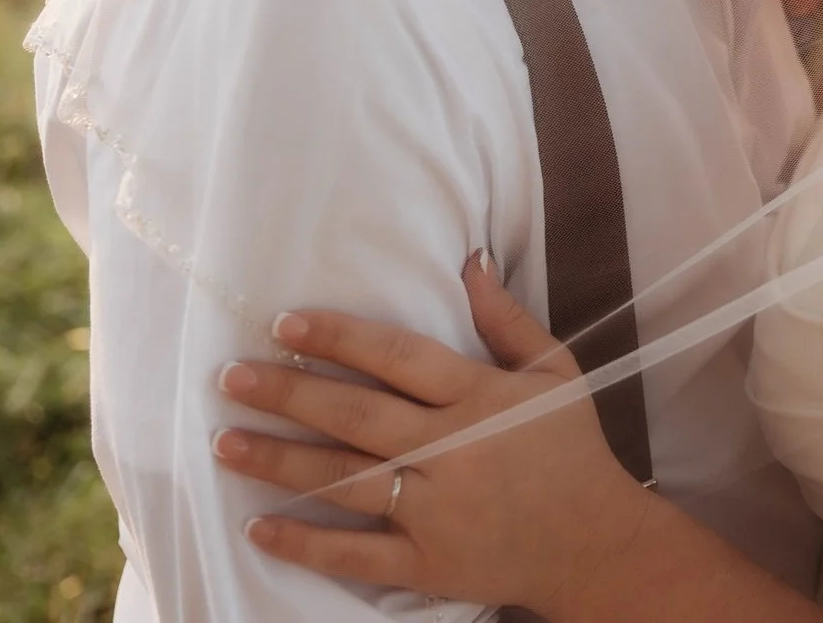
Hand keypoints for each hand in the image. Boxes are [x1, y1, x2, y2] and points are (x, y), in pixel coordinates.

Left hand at [211, 253, 657, 613]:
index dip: (339, 338)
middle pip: (358, 415)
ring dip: (281, 462)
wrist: (597, 544)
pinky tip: (258, 528)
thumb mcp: (554, 372)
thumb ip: (507, 318)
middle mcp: (454, 449)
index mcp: (481, 395)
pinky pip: (358, 556)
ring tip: (225, 443)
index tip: (283, 323)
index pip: (399, 358)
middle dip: (290, 394)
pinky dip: (307, 544)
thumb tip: (470, 259)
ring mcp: (439, 510)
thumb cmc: (571, 447)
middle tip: (230, 377)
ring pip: (346, 481)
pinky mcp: (429, 563)